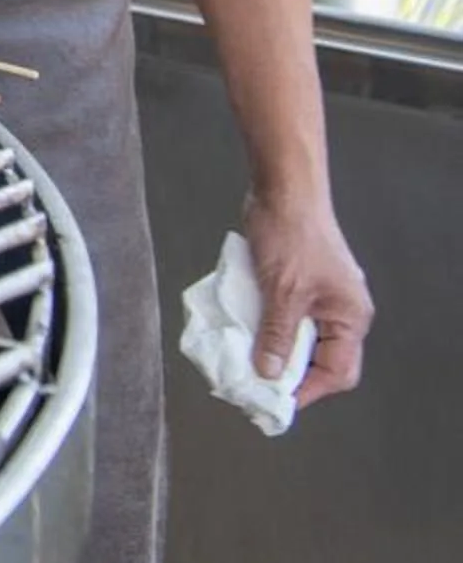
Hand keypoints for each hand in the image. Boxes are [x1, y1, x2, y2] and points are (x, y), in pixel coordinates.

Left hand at [244, 186, 369, 407]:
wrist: (282, 189)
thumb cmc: (291, 236)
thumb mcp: (282, 292)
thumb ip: (276, 335)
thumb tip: (268, 374)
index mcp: (350, 318)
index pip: (337, 372)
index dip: (306, 390)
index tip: (273, 401)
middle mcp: (340, 312)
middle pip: (319, 358)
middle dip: (287, 372)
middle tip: (253, 384)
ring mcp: (319, 298)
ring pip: (298, 338)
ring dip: (272, 348)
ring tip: (243, 361)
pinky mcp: (298, 284)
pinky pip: (284, 316)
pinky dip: (265, 325)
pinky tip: (242, 331)